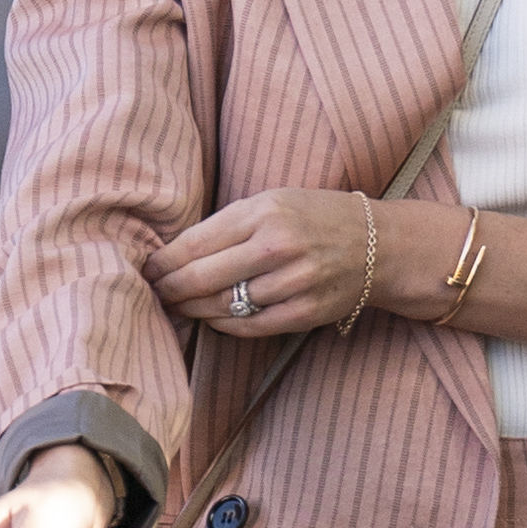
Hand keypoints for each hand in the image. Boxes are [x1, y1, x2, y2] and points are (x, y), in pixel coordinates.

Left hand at [147, 188, 374, 334]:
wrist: (379, 244)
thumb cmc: (316, 217)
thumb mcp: (273, 201)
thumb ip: (229, 223)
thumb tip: (176, 250)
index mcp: (264, 212)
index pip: (195, 242)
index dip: (164, 261)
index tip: (148, 268)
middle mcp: (277, 246)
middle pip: (201, 278)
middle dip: (170, 289)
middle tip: (154, 292)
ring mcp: (293, 282)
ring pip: (223, 306)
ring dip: (192, 309)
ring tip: (177, 307)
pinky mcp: (305, 312)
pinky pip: (250, 326)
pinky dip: (223, 325)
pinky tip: (210, 318)